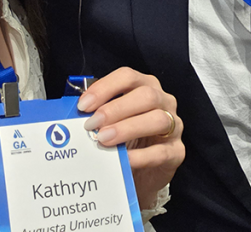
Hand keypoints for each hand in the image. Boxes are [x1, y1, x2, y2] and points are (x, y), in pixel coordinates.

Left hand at [77, 67, 184, 208]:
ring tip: (104, 139)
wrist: (141, 175)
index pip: (128, 77)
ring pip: (157, 119)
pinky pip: (162, 151)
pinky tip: (124, 160)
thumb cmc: (124, 142)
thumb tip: (73, 113)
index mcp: (145, 87)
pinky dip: (141, 156)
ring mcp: (174, 126)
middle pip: (146, 95)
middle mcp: (163, 102)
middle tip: (92, 124)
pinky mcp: (177, 152)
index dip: (105, 88)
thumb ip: (98, 113)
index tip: (84, 105)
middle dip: (116, 109)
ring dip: (127, 128)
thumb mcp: (111, 122)